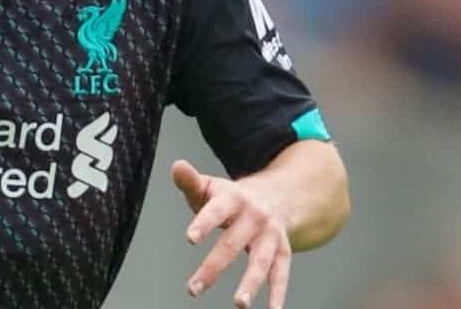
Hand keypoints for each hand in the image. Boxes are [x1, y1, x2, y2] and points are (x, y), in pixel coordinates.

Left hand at [171, 159, 290, 308]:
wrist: (276, 196)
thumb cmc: (231, 198)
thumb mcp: (211, 187)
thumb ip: (190, 181)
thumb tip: (177, 166)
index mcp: (234, 198)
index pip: (217, 210)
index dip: (204, 223)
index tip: (190, 238)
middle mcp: (255, 216)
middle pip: (233, 243)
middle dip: (213, 267)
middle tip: (193, 289)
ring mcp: (271, 235)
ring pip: (261, 261)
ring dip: (251, 284)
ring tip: (239, 304)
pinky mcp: (284, 251)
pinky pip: (281, 273)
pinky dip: (278, 293)